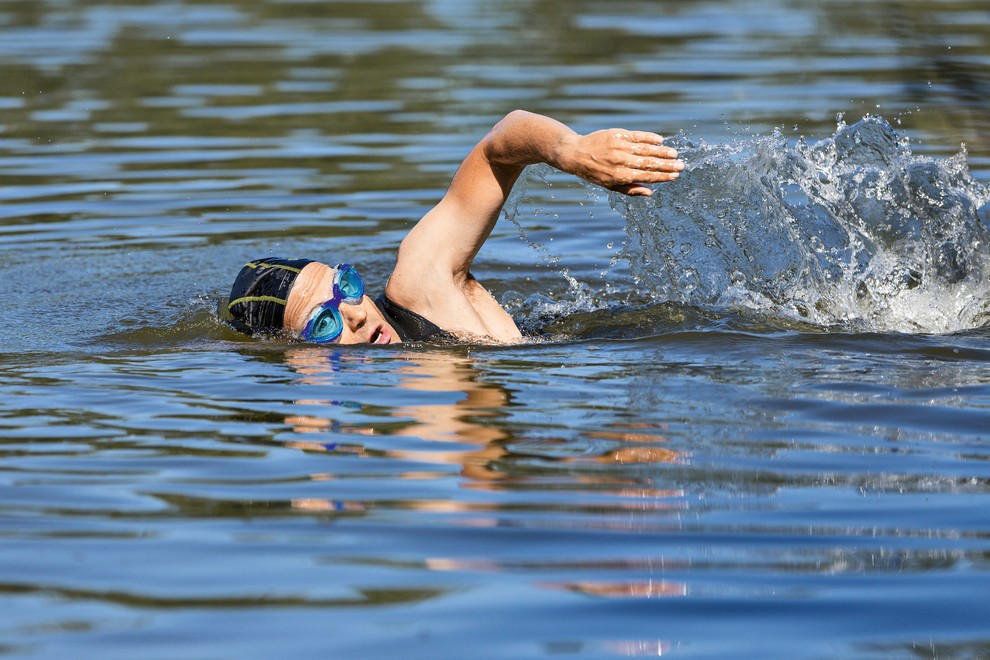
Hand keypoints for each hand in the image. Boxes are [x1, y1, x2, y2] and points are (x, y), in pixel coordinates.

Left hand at [556, 129, 684, 195]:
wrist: (576, 153)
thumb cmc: (595, 173)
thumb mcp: (610, 186)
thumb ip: (630, 190)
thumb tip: (651, 192)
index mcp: (619, 176)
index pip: (646, 176)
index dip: (662, 176)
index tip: (675, 176)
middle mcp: (620, 161)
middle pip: (649, 163)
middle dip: (667, 165)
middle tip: (681, 165)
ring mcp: (619, 147)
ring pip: (645, 149)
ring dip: (662, 152)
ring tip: (674, 154)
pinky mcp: (617, 134)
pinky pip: (637, 136)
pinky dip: (649, 138)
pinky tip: (660, 140)